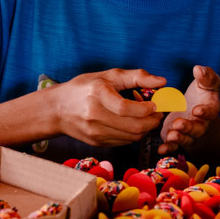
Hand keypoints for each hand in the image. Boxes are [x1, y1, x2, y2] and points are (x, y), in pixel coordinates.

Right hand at [48, 68, 165, 146]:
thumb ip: (137, 77)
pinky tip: (133, 124)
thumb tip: (162, 81)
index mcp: (97, 94)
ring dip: (146, 129)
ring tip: (146, 117)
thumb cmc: (84, 88)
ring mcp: (95, 132)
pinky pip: (124, 142)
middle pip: (133, 127)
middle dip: (152, 121)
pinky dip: (134, 134)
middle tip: (158, 113)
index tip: (155, 104)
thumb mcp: (109, 75)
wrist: (56, 109)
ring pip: (132, 137)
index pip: (126, 108)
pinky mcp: (97, 142)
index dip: (146, 109)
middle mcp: (94, 115)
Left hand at [159, 65, 219, 154]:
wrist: (197, 111)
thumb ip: (206, 76)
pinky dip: (168, 148)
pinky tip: (161, 149)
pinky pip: (174, 146)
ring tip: (170, 135)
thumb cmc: (203, 94)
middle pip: (198, 129)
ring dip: (178, 138)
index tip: (197, 110)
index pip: (210, 112)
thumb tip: (198, 69)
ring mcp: (188, 133)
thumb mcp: (207, 84)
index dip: (205, 112)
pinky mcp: (177, 138)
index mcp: (210, 110)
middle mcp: (201, 124)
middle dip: (188, 128)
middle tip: (178, 124)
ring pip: (186, 138)